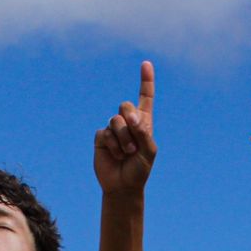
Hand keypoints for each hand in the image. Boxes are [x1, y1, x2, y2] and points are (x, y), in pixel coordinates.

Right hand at [94, 61, 155, 193]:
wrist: (122, 186)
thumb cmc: (139, 170)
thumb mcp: (148, 152)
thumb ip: (143, 132)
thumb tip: (130, 117)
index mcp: (143, 123)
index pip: (145, 98)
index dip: (145, 81)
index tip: (146, 64)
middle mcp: (127, 122)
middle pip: (125, 105)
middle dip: (130, 120)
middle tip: (134, 140)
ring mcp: (113, 129)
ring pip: (115, 121)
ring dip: (123, 139)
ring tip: (127, 153)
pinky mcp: (101, 137)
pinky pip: (104, 133)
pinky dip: (113, 146)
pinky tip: (116, 155)